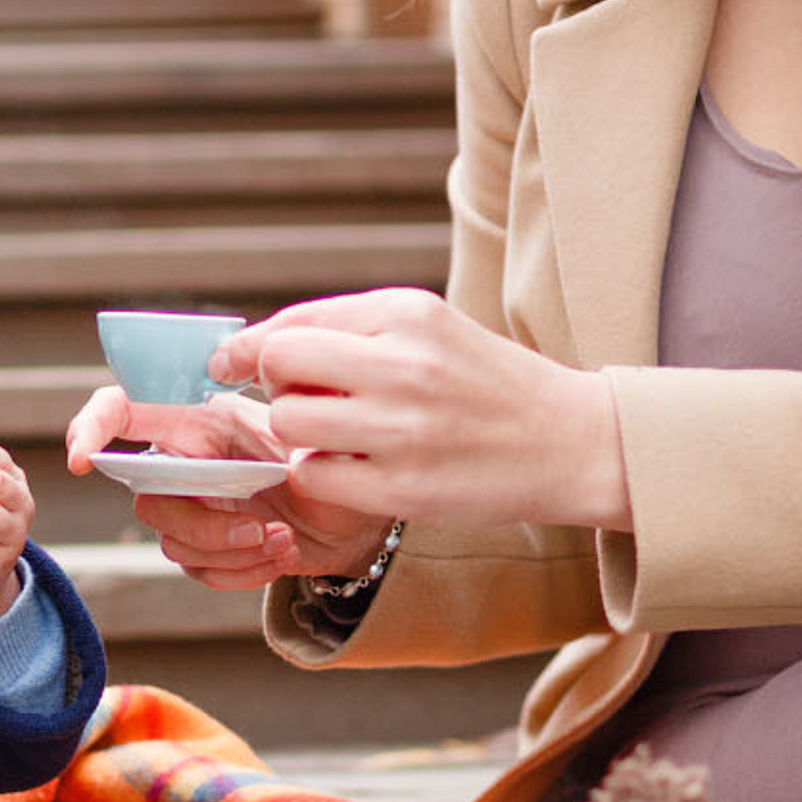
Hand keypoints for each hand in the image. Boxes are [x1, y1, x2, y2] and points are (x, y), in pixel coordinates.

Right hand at [63, 381, 389, 591]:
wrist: (359, 518)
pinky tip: (282, 555)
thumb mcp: (314, 433)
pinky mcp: (205, 546)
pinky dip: (242, 572)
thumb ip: (287, 414)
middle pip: (148, 498)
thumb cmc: (334, 461)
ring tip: (284, 541)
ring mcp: (190, 506)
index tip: (82, 460)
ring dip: (231, 552)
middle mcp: (183, 460)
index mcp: (198, 418)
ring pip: (172, 541)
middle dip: (202, 525)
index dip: (90, 426)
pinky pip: (197, 569)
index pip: (123, 408)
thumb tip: (273, 395)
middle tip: (261, 529)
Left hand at [227, 289, 630, 532]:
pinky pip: (314, 476)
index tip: (229, 363)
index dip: (250, 346)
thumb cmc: (486, 383)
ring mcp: (403, 430)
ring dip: (294, 433)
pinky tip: (352, 468)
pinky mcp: (404, 488)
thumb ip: (350, 328)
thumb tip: (258, 345)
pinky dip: (319, 474)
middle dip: (270, 384)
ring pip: (288, 424)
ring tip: (331, 434)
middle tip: (294, 399)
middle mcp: (404, 365)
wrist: (572, 441)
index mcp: (407, 314)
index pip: (293, 323)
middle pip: (280, 366)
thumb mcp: (429, 329)